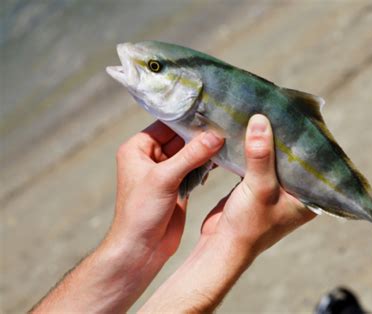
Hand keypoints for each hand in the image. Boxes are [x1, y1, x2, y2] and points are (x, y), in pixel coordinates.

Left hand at [108, 120, 223, 258]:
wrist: (141, 249)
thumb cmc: (141, 211)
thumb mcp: (164, 178)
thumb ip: (190, 155)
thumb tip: (216, 135)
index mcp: (138, 148)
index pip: (167, 124)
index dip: (188, 119)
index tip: (213, 111)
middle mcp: (151, 157)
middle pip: (181, 138)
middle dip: (201, 135)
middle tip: (226, 125)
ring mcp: (166, 172)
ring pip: (190, 154)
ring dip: (206, 151)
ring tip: (229, 140)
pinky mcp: (178, 186)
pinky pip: (195, 169)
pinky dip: (207, 165)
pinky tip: (222, 160)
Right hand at [201, 114, 315, 254]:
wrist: (221, 246)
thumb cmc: (248, 225)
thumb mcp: (259, 188)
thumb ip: (261, 155)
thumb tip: (261, 119)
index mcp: (309, 196)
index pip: (315, 160)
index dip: (307, 138)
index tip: (300, 113)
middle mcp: (296, 191)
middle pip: (292, 156)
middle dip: (284, 135)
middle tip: (278, 106)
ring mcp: (275, 189)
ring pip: (274, 157)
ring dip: (266, 141)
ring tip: (262, 113)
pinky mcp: (256, 186)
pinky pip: (258, 162)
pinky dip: (252, 149)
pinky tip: (247, 131)